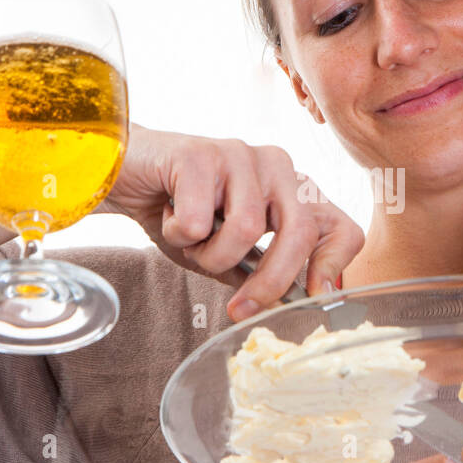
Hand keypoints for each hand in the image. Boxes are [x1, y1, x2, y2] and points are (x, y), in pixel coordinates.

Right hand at [98, 124, 364, 321]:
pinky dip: (179, 234)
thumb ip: (258, 272)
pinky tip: (168, 215)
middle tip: (239, 309)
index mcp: (293, 189)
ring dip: (209, 254)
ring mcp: (242, 154)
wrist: (120, 176)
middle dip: (270, 280)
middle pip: (301, 232)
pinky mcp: (202, 152)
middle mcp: (277, 165)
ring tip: (189, 241)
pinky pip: (200, 220)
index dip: (333, 267)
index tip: (310, 299)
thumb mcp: (225, 253)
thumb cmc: (178, 212)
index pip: (341, 227)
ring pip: (247, 230)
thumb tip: (288, 305)